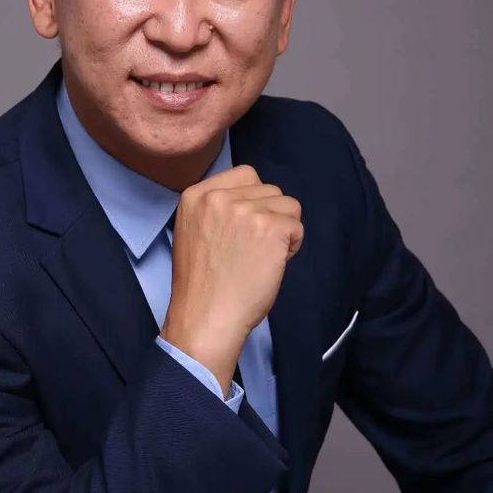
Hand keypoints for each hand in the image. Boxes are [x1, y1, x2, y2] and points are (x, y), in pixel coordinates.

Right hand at [161, 164, 303, 396]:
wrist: (206, 317)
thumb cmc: (202, 284)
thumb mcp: (194, 231)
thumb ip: (217, 209)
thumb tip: (255, 198)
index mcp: (196, 195)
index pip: (246, 175)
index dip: (254, 202)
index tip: (245, 229)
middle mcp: (219, 197)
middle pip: (269, 189)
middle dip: (270, 216)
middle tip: (253, 248)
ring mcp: (246, 211)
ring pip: (288, 205)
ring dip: (284, 230)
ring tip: (264, 256)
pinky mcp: (270, 229)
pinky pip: (298, 226)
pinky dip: (293, 246)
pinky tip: (273, 264)